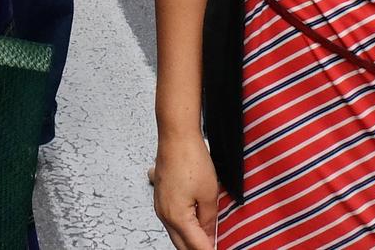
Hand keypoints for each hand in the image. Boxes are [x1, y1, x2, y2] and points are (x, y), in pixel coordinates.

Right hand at [152, 133, 219, 249]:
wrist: (176, 135)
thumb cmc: (189, 157)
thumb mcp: (209, 193)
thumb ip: (210, 219)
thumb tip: (210, 233)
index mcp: (176, 217)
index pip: (196, 246)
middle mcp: (164, 214)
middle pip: (182, 245)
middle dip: (198, 249)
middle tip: (214, 247)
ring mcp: (160, 206)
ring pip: (176, 234)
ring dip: (191, 240)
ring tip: (208, 239)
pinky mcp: (161, 196)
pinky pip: (172, 220)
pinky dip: (184, 227)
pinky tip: (195, 224)